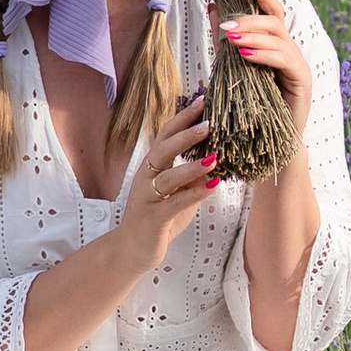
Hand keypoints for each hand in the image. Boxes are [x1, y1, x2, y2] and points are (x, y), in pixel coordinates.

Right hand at [115, 91, 219, 268]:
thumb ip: (193, 177)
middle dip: (186, 134)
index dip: (183, 118)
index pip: (166, 135)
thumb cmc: (158, 219)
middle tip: (210, 122)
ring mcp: (148, 197)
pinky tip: (213, 185)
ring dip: (192, 165)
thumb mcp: (179, 194)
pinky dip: (195, 193)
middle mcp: (147, 177)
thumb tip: (217, 158)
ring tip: (214, 156)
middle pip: (164, 149)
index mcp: (152, 167)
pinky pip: (175, 203)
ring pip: (169, 176)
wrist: (133, 249)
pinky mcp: (154, 217)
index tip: (203, 101)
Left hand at [216, 0, 314, 135]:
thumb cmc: (252, 106)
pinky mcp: (302, 81)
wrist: (270, 143)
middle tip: (226, 25)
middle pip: (275, 22)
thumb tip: (212, 8)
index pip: (273, 14)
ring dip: (253, 36)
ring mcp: (299, 65)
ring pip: (278, 39)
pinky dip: (263, 55)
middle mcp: (291, 51)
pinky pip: (283, 60)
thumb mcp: (234, 68)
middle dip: (249, 19)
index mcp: (277, 46)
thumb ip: (225, 40)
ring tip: (231, 38)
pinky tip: (245, 54)